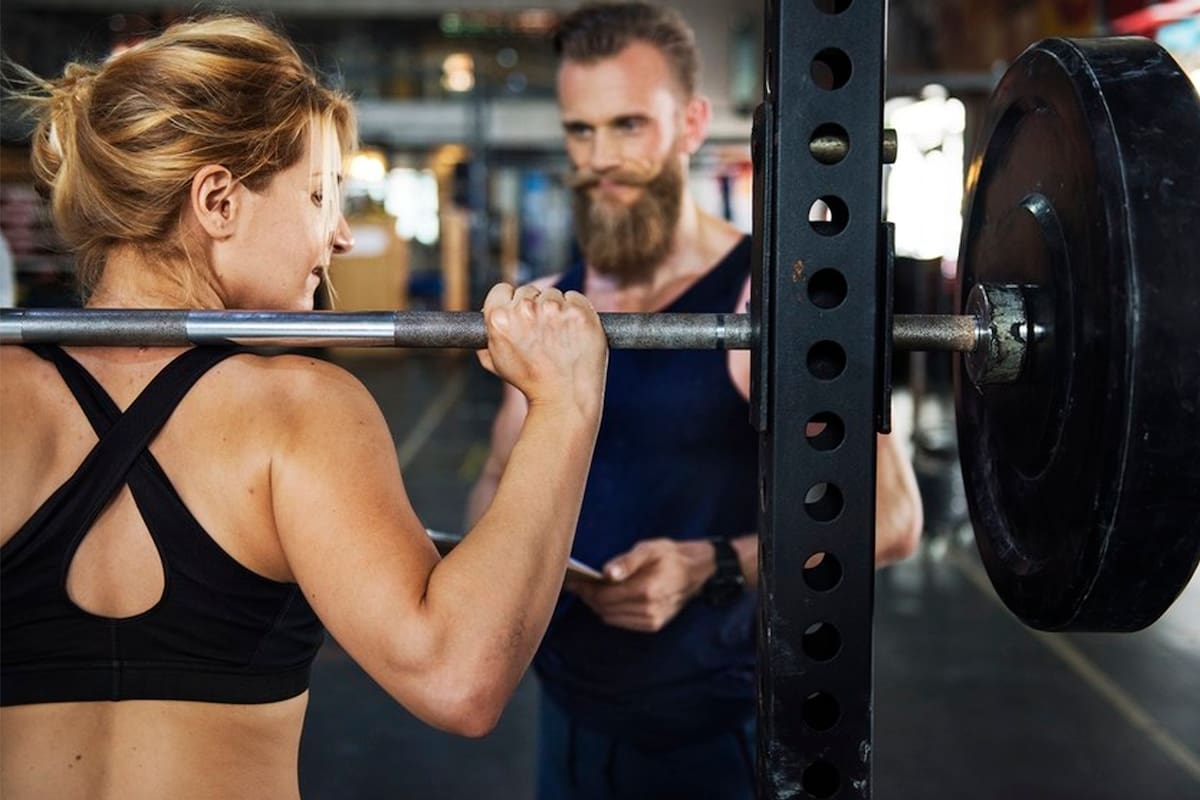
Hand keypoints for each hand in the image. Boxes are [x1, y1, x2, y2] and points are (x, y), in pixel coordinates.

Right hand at [476, 283, 607, 417]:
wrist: (564, 398)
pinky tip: (574, 332)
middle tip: (542, 332)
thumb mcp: (496, 361)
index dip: (510, 302)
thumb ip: (486, 336)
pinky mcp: (580, 312)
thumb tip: (486, 317)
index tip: (520, 314)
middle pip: (529, 291)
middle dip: (534, 307)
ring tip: (559, 337)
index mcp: (500, 318)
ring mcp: (555, 309)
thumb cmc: (530, 382)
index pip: (502, 290)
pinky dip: (576, 311)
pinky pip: (576, 298)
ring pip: (553, 294)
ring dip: (556, 309)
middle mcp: (526, 309)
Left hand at [564, 539, 714, 631]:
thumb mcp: (649, 548)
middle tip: (579, 584)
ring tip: (592, 589)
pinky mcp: (653, 625)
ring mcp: (651, 620)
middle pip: (604, 609)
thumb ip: (627, 561)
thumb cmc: (671, 555)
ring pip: (610, 618)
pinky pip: (621, 622)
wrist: (697, 571)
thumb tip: (606, 573)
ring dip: (598, 605)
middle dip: (589, 597)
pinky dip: (611, 612)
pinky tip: (609, 598)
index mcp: (646, 590)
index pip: (604, 596)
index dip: (586, 590)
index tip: (574, 581)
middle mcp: (648, 610)